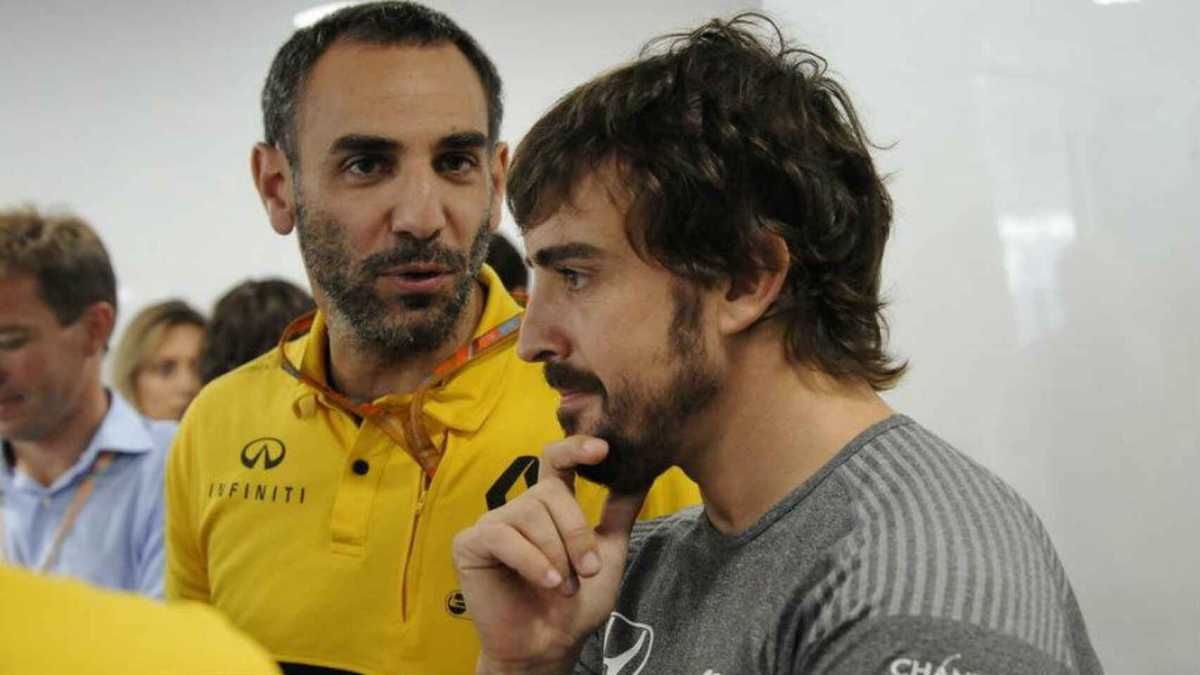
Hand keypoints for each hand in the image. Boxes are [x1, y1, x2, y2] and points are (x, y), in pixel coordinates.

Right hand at [453, 436, 647, 674]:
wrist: (548, 647)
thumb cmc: (575, 605)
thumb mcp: (608, 555)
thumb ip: (619, 514)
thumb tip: (642, 474)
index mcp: (550, 505)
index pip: (557, 460)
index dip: (576, 447)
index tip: (603, 449)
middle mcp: (521, 508)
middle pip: (549, 492)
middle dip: (575, 532)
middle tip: (587, 570)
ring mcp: (493, 523)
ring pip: (529, 513)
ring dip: (556, 553)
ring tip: (564, 585)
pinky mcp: (469, 543)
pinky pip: (503, 536)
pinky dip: (531, 560)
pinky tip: (546, 582)